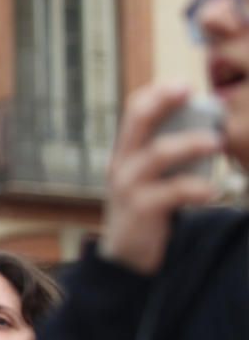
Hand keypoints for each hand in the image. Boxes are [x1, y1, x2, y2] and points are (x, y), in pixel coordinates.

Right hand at [99, 83, 221, 273]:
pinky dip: (196, 189)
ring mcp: (129, 185)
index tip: (183, 86)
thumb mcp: (149, 174)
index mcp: (126, 150)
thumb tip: (212, 128)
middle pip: (137, 121)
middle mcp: (123, 162)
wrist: (127, 253)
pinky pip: (171, 192)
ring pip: (157, 154)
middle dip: (162, 102)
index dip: (156, 93)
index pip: (134, 110)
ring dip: (189, 144)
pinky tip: (212, 191)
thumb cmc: (147, 205)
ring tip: (215, 142)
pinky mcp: (141, 209)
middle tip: (189, 92)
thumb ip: (167, 151)